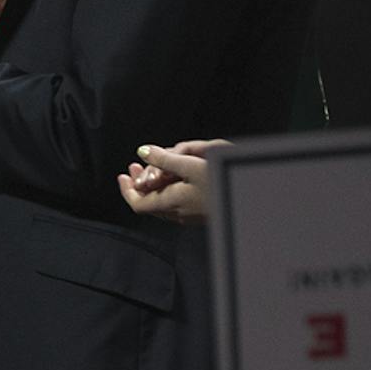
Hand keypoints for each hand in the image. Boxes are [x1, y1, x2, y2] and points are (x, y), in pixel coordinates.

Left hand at [115, 138, 229, 225]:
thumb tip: (142, 152)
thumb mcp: (190, 165)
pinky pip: (174, 205)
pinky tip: (174, 179)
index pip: (137, 203)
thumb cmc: (220, 183)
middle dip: (138, 185)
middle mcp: (177, 214)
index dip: (126, 190)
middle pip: (148, 204)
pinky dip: (167, 191)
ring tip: (153, 169)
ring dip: (153, 187)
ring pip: (161, 204)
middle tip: (134, 168)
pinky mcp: (199, 215)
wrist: (248, 201)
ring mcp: (188, 217)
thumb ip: (164, 159)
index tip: (122, 175)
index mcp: (170, 203)